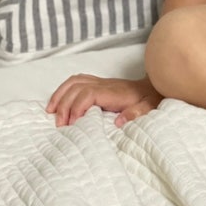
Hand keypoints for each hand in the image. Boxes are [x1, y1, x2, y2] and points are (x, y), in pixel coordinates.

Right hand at [45, 74, 161, 126]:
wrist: (155, 85)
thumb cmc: (150, 98)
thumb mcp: (148, 108)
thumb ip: (136, 113)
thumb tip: (119, 122)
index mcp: (113, 92)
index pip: (88, 94)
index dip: (77, 107)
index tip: (73, 123)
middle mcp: (103, 84)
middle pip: (76, 88)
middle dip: (64, 105)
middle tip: (60, 124)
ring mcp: (100, 82)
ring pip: (73, 82)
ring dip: (60, 95)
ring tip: (51, 112)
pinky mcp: (98, 83)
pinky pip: (76, 81)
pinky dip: (64, 89)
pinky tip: (58, 101)